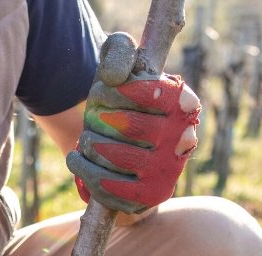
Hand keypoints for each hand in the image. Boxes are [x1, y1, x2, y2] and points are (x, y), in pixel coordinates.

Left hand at [67, 72, 200, 214]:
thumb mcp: (124, 68)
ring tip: (85, 139)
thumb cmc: (124, 104)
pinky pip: (106, 184)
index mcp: (183, 103)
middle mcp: (182, 139)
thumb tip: (114, 77)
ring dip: (88, 143)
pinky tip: (77, 159)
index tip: (98, 92)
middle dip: (97, 118)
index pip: (147, 92)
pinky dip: (84, 169)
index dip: (113, 92)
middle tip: (91, 118)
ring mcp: (166, 172)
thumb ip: (119, 53)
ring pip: (112, 155)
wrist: (127, 157)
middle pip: (127, 125)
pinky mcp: (147, 197)